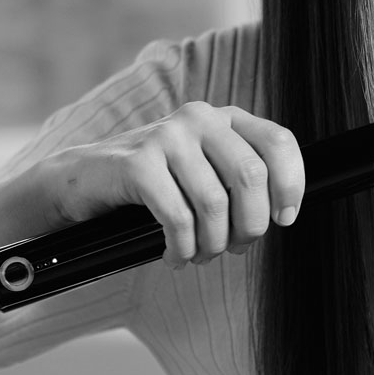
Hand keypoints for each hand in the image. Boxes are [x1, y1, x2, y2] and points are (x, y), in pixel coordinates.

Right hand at [27, 102, 304, 268]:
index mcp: (224, 118)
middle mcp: (200, 118)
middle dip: (249, 226)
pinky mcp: (138, 162)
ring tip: (200, 254)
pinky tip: (174, 256)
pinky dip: (181, 248)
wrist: (82, 180)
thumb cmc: (153, 184)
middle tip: (234, 247)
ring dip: (212, 244)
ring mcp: (167, 136)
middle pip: (251, 177)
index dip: (291, 185)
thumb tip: (282, 213)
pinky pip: (177, 218)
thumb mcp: (204, 171)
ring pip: (215, 203)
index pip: (278, 142)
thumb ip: (241, 179)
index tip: (283, 219)